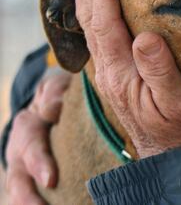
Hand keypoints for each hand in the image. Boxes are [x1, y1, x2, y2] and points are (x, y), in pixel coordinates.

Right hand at [6, 70, 70, 204]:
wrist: (53, 107)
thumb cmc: (61, 97)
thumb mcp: (58, 89)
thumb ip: (56, 94)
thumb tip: (53, 110)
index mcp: (28, 127)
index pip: (31, 147)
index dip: (39, 164)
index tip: (50, 181)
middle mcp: (20, 153)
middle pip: (19, 179)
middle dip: (29, 197)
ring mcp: (23, 170)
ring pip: (20, 191)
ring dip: (28, 204)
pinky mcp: (32, 182)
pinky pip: (28, 197)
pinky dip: (33, 204)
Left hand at [73, 0, 180, 157]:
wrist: (176, 159)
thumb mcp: (179, 103)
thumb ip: (159, 71)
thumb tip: (143, 36)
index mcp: (122, 71)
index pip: (105, 19)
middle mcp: (109, 70)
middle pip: (92, 17)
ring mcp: (111, 74)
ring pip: (92, 26)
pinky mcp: (118, 76)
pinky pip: (98, 36)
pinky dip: (94, 11)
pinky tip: (94, 3)